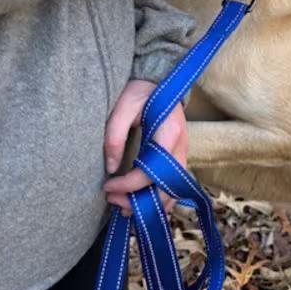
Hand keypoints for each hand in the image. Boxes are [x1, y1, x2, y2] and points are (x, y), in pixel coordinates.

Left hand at [104, 79, 187, 215]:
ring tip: (125, 209)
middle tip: (114, 201)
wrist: (158, 80)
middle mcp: (181, 146)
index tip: (107, 186)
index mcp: (168, 132)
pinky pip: (174, 185)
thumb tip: (112, 169)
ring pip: (174, 191)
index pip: (152, 171)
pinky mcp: (179, 156)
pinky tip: (142, 205)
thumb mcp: (122, 107)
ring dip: (151, 205)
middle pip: (167, 188)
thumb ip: (115, 136)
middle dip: (140, 202)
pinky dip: (159, 199)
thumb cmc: (139, 92)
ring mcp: (183, 152)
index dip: (128, 185)